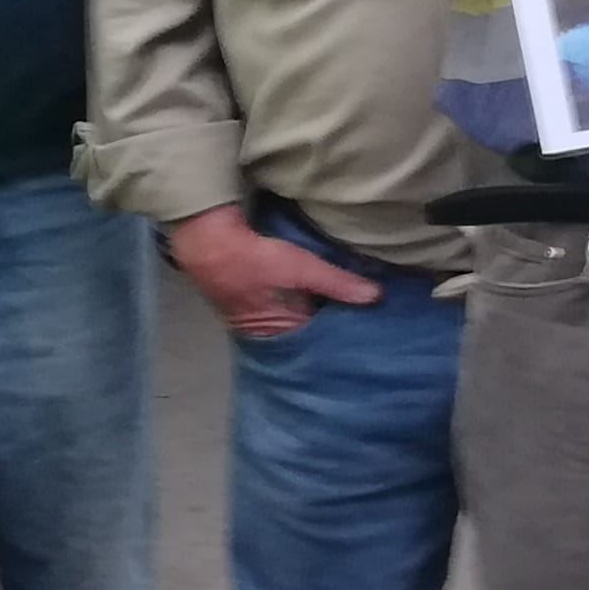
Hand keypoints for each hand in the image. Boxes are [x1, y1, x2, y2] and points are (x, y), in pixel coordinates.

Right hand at [165, 202, 382, 339]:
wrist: (210, 246)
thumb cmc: (259, 262)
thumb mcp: (304, 269)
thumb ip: (339, 284)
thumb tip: (378, 297)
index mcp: (287, 335)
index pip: (324, 343)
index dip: (345, 336)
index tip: (371, 331)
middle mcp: (273, 337)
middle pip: (309, 337)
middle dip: (330, 329)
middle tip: (365, 321)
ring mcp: (258, 324)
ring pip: (295, 325)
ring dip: (314, 317)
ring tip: (346, 309)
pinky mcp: (250, 308)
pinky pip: (283, 313)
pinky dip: (297, 307)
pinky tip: (311, 297)